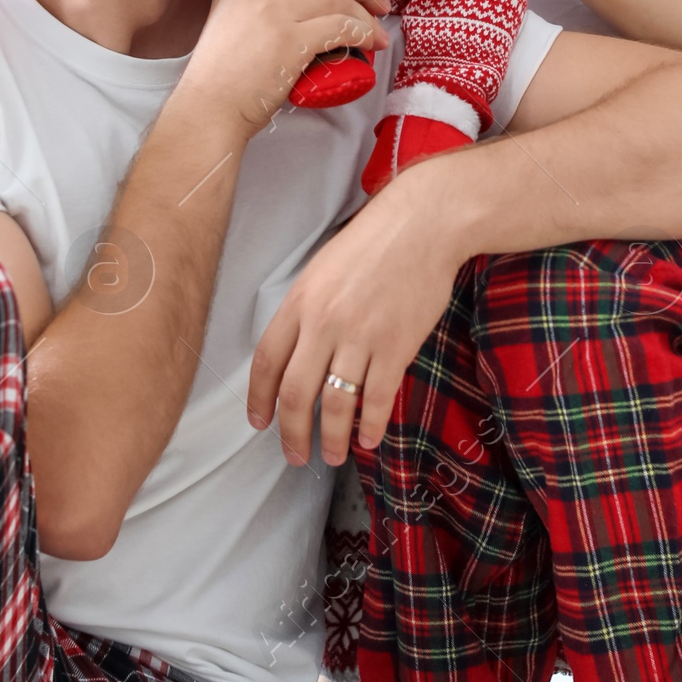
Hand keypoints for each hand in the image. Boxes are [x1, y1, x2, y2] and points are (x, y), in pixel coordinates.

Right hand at [184, 0, 390, 135]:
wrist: (210, 103)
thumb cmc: (226, 62)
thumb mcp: (236, 4)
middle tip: (380, 2)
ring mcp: (274, 9)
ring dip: (369, 16)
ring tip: (377, 32)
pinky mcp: (290, 41)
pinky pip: (343, 27)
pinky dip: (364, 34)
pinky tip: (370, 43)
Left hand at [247, 169, 462, 463]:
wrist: (423, 225)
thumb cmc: (371, 244)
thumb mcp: (321, 271)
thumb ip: (304, 312)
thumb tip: (293, 357)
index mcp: (299, 302)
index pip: (266, 362)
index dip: (259, 400)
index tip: (260, 424)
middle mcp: (324, 323)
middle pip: (295, 393)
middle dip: (291, 433)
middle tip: (295, 455)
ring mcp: (361, 337)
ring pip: (336, 404)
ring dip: (331, 439)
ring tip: (332, 455)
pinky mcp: (397, 346)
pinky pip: (378, 398)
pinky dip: (372, 426)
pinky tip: (369, 438)